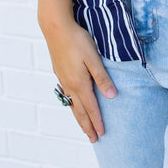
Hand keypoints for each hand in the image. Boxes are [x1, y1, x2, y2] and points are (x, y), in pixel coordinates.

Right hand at [41, 19, 115, 142]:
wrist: (56, 28)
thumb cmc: (78, 40)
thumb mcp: (94, 58)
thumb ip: (102, 77)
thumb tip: (112, 96)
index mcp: (80, 83)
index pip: (91, 108)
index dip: (97, 122)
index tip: (102, 134)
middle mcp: (70, 85)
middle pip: (79, 111)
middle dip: (87, 126)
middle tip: (93, 139)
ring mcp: (63, 79)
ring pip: (71, 104)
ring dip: (78, 117)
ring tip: (84, 127)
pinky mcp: (59, 73)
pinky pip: (66, 95)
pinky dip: (72, 105)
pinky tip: (73, 104)